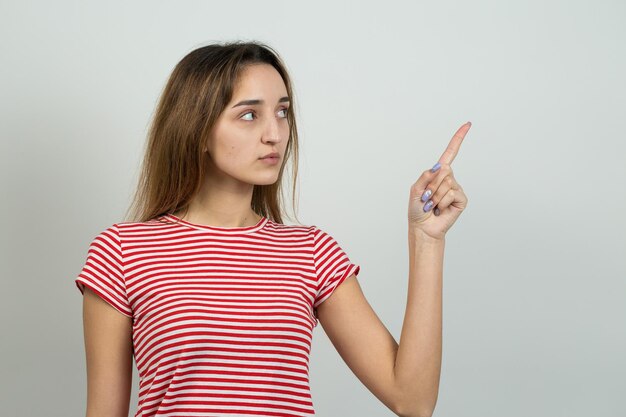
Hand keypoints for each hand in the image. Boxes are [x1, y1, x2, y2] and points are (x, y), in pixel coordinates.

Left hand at [408, 122, 470, 240]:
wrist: (423, 228)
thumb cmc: (417, 210)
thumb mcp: (415, 190)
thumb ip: (425, 176)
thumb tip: (439, 166)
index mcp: (437, 173)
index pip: (450, 153)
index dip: (458, 139)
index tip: (468, 124)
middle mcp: (449, 178)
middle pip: (444, 169)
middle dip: (431, 185)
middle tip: (427, 198)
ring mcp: (456, 188)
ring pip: (446, 183)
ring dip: (435, 196)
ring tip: (433, 205)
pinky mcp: (462, 199)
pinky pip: (452, 193)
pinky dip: (443, 202)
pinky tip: (441, 209)